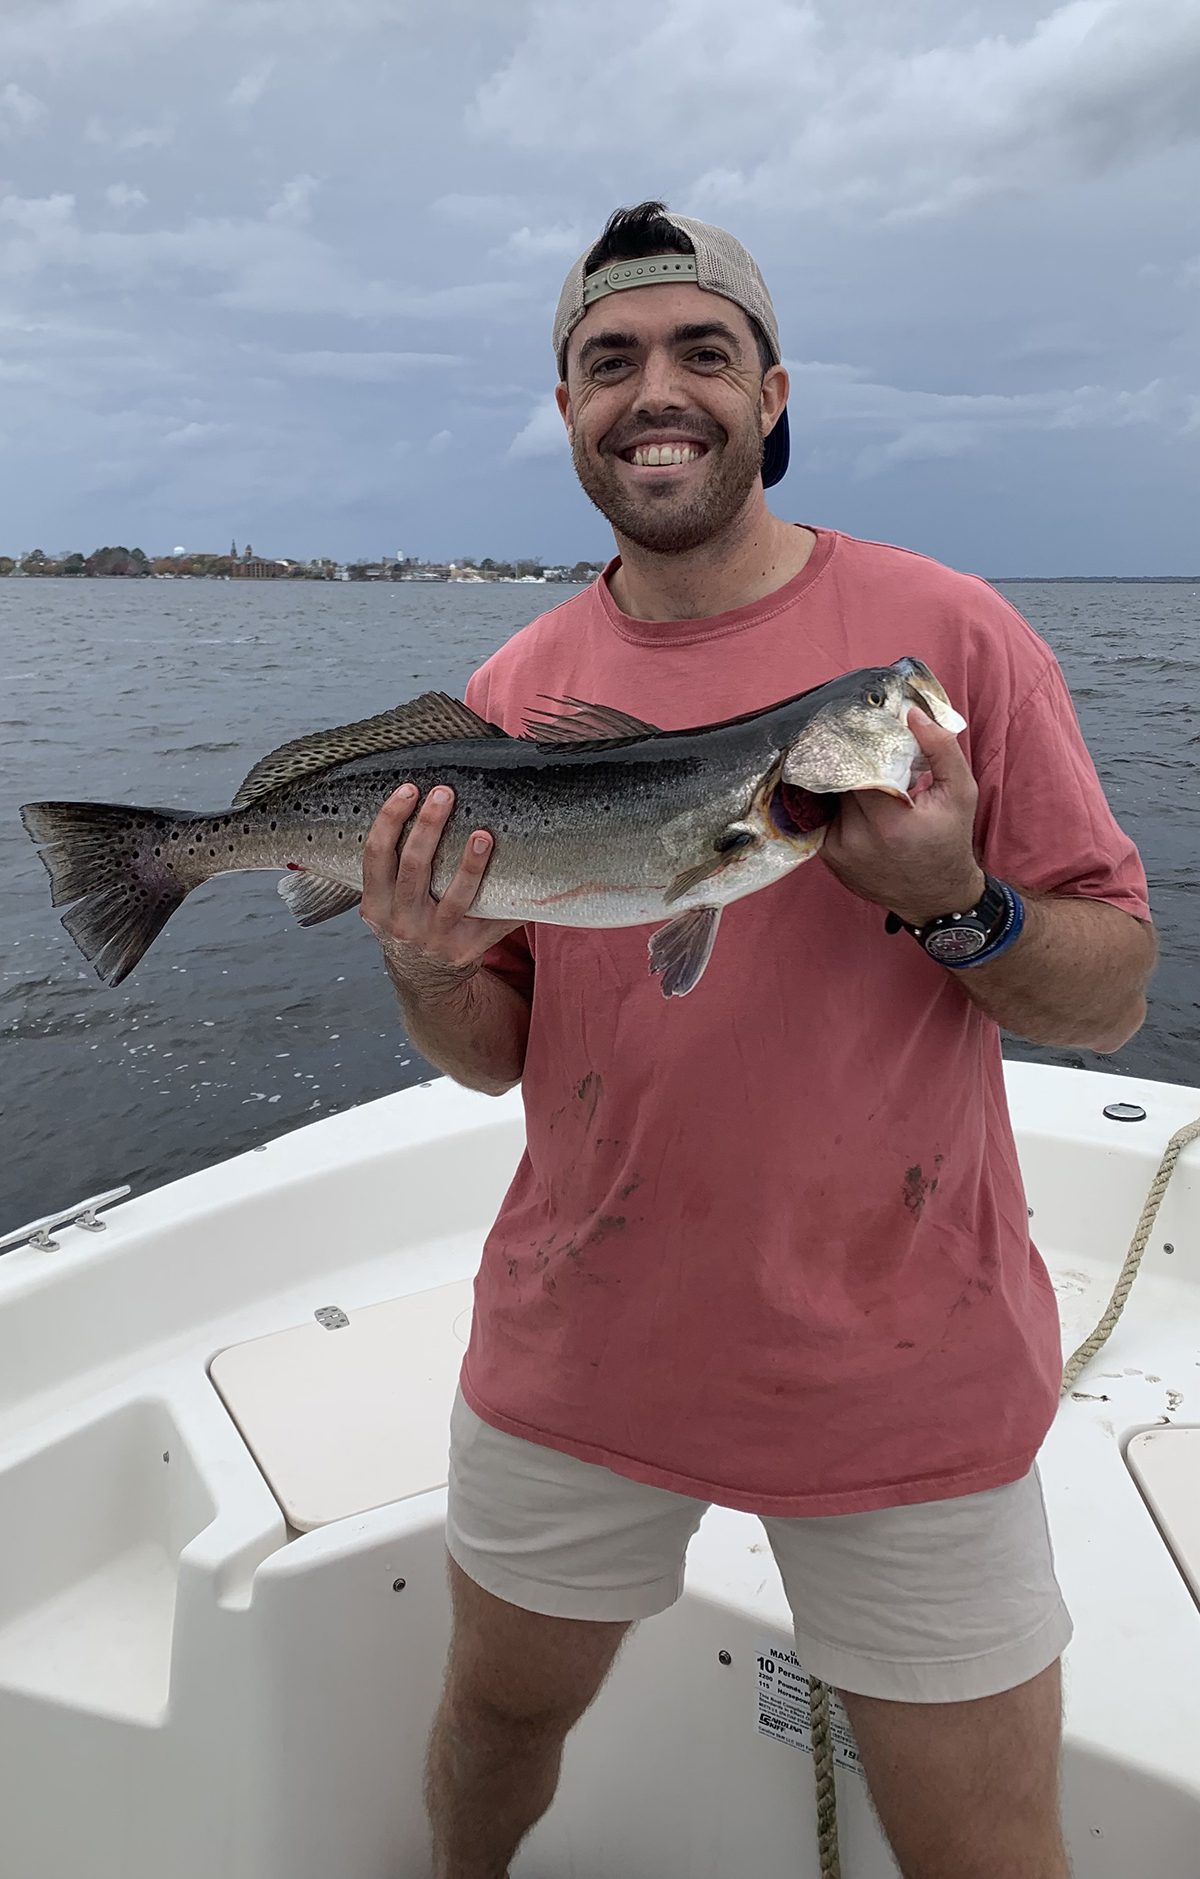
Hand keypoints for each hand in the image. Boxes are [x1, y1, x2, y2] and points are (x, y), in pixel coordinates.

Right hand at [360, 783, 522, 987]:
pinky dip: (509, 904)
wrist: (423, 975)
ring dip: (470, 865)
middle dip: (428, 826)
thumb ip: (391, 864)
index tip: (409, 789)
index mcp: (376, 903)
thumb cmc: (407, 920)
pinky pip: (491, 922)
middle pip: (414, 867)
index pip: (377, 854)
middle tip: (444, 794)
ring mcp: (434, 938)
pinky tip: (526, 882)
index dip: (390, 819)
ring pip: (455, 897)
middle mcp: (402, 921)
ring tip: (482, 834)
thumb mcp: (385, 900)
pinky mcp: (465, 950)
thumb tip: (414, 799)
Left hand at [821, 708, 984, 926]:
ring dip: (841, 784)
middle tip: (856, 745)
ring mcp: (839, 852)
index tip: (857, 726)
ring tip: (857, 773)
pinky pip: (823, 819)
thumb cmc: (950, 841)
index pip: (855, 769)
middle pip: (839, 781)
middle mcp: (858, 839)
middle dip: (848, 762)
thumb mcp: (961, 793)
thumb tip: (911, 714)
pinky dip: (835, 806)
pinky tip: (850, 798)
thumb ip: (941, 750)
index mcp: (890, 821)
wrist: (935, 897)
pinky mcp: (829, 859)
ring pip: (828, 799)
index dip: (855, 746)